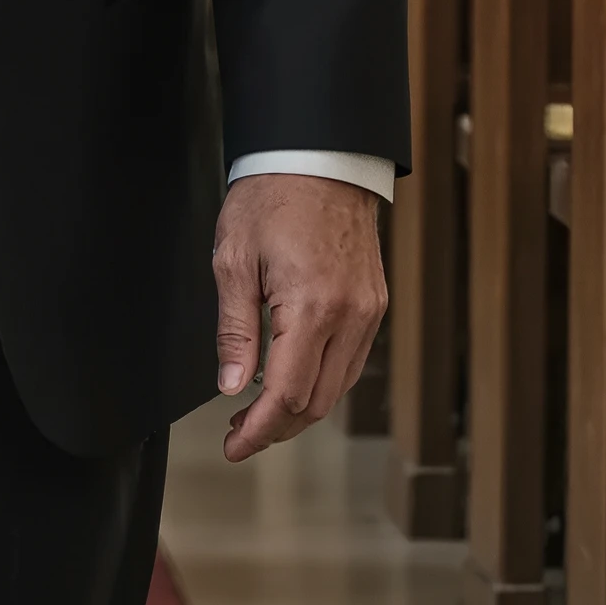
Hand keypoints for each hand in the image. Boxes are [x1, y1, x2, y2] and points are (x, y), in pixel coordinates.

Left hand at [212, 172, 386, 461]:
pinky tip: (289, 379)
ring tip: (257, 412)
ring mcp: (369, 313)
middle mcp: (351, 317)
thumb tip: (231, 386)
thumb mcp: (232, 261)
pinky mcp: (374, 304)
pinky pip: (350, 362)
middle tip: (240, 433)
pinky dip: (320, 382)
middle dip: (277, 427)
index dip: (259, 430)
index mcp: (312, 308)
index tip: (235, 446)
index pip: (287, 394)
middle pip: (317, 401)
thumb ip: (234, 330)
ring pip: (337, 387)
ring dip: (299, 409)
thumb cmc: (271, 198)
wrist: (320, 158)